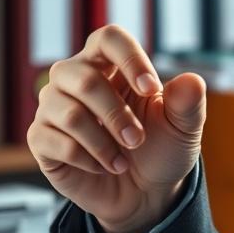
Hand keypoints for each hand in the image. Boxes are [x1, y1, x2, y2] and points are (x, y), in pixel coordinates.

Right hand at [26, 24, 205, 232]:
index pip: (109, 38)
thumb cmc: (161, 148)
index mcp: (112, 65)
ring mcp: (54, 107)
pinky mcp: (41, 138)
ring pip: (68, 112)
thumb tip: (191, 81)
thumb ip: (188, 102)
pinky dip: (85, 159)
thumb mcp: (184, 127)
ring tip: (122, 161)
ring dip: (102, 142)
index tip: (151, 89)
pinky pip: (53, 141)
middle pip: (84, 78)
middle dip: (116, 114)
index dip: (129, 59)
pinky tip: (102, 167)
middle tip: (137, 140)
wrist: (145, 193)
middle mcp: (76, 78)